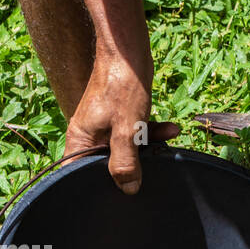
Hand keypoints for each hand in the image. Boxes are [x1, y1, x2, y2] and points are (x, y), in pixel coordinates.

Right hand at [64, 57, 178, 193]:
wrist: (130, 51)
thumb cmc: (121, 86)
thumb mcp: (127, 131)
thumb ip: (126, 163)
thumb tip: (128, 190)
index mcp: (81, 141)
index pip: (77, 175)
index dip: (94, 188)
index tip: (116, 197)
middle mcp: (89, 137)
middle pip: (106, 167)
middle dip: (130, 170)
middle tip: (149, 172)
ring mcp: (105, 128)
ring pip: (125, 151)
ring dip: (148, 147)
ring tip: (167, 139)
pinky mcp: (120, 120)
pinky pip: (134, 135)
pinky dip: (152, 133)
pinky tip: (171, 129)